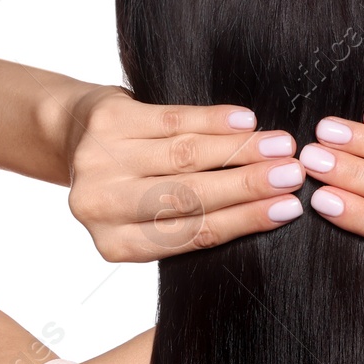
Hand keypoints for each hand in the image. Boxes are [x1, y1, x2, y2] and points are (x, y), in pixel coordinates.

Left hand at [62, 86, 303, 260]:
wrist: (69, 135)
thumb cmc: (125, 184)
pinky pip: (172, 119)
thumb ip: (190, 221)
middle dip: (250, 186)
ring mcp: (100, 161)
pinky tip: (246, 121)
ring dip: (240, 151)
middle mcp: (101, 206)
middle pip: (190, 196)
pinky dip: (214, 120)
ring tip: (281, 146)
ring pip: (185, 156)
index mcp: (115, 245)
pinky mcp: (106, 121)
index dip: (245, 220)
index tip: (289, 209)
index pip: (193, 234)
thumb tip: (268, 211)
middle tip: (294, 175)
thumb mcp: (147, 217)